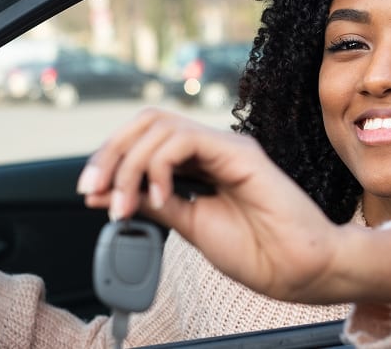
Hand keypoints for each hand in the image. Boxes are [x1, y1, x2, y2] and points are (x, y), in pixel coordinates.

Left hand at [77, 109, 345, 302]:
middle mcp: (212, 148)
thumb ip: (155, 203)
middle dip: (111, 154)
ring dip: (129, 164)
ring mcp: (226, 146)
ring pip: (159, 126)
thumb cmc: (258, 251)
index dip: (111, 160)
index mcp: (201, 164)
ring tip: (127, 204)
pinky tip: (159, 195)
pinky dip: (158, 165)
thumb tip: (110, 194)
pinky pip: (184, 139)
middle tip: (95, 190)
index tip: (92, 194)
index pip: (145, 140)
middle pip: (147, 122)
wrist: (298, 269)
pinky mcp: (240, 151)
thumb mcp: (190, 225)